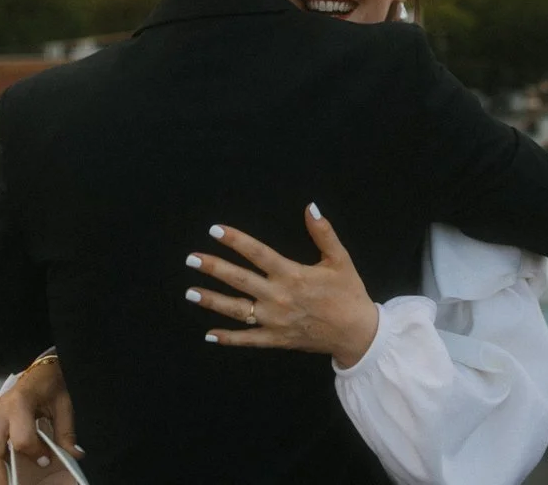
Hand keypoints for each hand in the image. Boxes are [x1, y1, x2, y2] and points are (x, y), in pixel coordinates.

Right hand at [0, 357, 78, 484]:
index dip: (34, 454)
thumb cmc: (50, 387)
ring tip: (6, 481)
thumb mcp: (64, 405)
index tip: (45, 461)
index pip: (21, 439)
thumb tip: (74, 456)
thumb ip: (66, 433)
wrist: (38, 370)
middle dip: (1, 478)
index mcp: (19, 403)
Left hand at [185, 204, 379, 368]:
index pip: (257, 253)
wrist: (357, 333)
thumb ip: (323, 233)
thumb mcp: (340, 259)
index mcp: (292, 274)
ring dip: (212, 300)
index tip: (215, 231)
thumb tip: (310, 207)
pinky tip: (209, 334)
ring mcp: (275, 320)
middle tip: (191, 258)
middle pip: (239, 279)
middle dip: (213, 268)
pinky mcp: (276, 339)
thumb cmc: (349, 293)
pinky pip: (248, 339)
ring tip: (190, 292)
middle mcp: (278, 297)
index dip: (235, 240)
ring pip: (237, 310)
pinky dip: (228, 338)